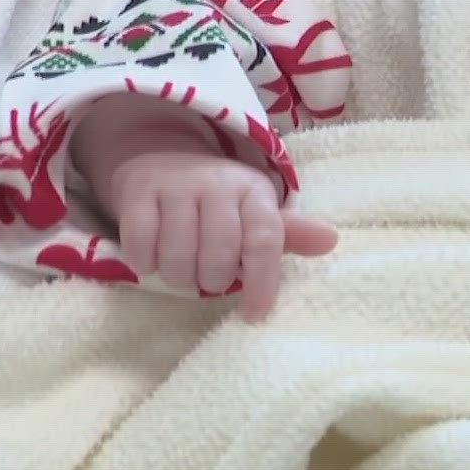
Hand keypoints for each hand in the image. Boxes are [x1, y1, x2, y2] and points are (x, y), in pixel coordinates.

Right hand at [102, 147, 337, 320]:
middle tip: (208, 279)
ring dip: (178, 278)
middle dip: (212, 281)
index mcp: (252, 191)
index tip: (254, 314)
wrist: (164, 154)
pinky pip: (140, 243)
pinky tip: (153, 260)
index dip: (262, 282)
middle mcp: (216, 183)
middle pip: (218, 255)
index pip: (264, 239)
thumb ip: (287, 234)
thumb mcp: (255, 211)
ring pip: (177, 255)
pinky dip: (146, 262)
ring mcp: (175, 186)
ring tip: (182, 272)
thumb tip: (331, 241)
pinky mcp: (138, 192)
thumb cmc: (218, 198)